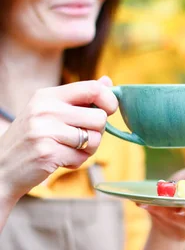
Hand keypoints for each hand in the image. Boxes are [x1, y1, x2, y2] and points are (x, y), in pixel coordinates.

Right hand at [0, 76, 117, 202]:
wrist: (2, 169)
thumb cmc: (31, 140)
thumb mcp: (49, 112)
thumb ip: (79, 98)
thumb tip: (107, 81)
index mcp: (47, 95)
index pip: (92, 88)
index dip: (109, 100)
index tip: (108, 111)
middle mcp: (46, 110)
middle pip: (99, 117)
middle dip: (98, 132)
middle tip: (82, 138)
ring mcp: (45, 131)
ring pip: (94, 139)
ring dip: (88, 150)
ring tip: (69, 150)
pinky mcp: (48, 153)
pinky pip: (82, 158)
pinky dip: (76, 162)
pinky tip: (60, 160)